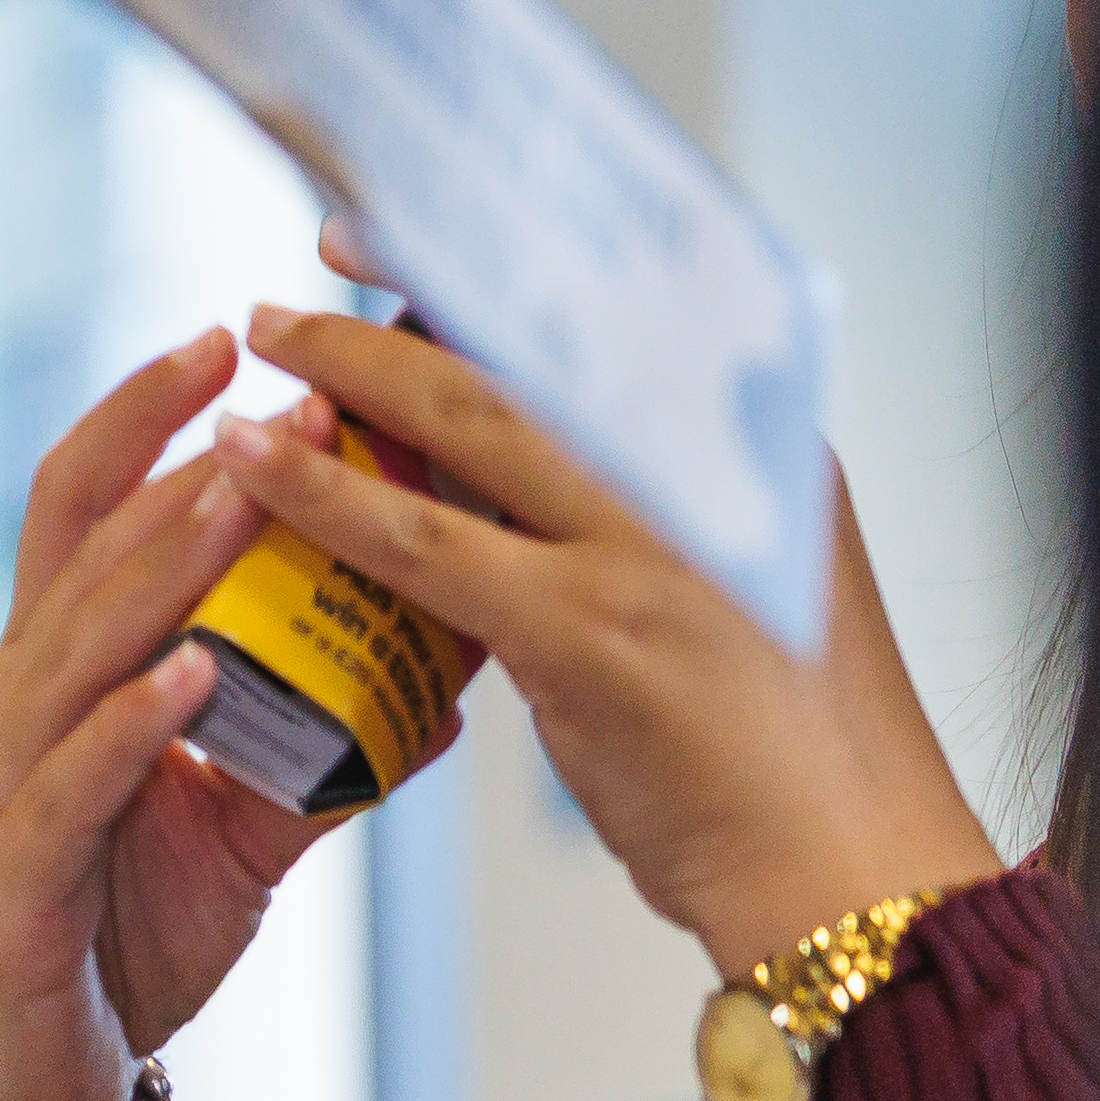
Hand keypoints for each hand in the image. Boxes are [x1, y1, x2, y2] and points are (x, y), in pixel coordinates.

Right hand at [0, 331, 328, 1100]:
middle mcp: (13, 718)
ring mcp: (1, 799)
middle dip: (173, 463)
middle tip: (269, 383)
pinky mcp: (7, 889)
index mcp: (59, 689)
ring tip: (241, 495)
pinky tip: (193, 679)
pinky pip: (65, 789)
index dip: (145, 425)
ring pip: (67, 652)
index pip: (84, 521)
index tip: (229, 343)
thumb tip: (439, 697)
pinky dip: (128, 728)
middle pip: (75, 556)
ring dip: (157, 570)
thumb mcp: (233, 839)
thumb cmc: (110, 954)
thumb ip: (314, 758)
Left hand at [219, 301, 996, 979]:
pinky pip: (422, 539)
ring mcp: (654, 546)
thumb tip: (523, 452)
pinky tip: (250, 461)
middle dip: (418, 280)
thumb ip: (646, 513)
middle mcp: (716, 468)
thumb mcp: (736, 590)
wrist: (849, 877)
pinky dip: (323, 493)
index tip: (425, 223)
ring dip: (349, 367)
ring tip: (264, 333)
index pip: (619, 313)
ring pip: (470, 416)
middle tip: (322, 244)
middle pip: (540, 335)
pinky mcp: (590, 631)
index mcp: (759, 445)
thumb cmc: (785, 750)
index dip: (508, 260)